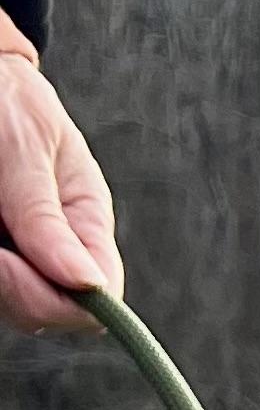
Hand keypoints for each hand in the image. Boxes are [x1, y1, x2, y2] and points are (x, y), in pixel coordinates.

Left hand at [0, 38, 122, 333]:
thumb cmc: (6, 99)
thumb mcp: (28, 149)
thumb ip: (47, 217)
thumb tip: (88, 284)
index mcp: (88, 220)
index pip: (99, 293)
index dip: (58, 297)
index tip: (6, 264)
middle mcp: (60, 248)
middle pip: (50, 310)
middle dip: (14, 288)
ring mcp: (26, 256)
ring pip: (14, 304)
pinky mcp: (2, 257)